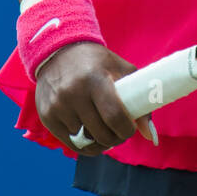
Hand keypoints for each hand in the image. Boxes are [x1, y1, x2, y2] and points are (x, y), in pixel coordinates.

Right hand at [34, 42, 157, 154]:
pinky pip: (70, 143)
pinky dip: (83, 144)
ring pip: (85, 141)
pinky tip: (89, 134)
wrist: (59, 51)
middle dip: (115, 138)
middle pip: (101, 134)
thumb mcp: (121, 70)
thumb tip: (149, 135)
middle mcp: (73, 93)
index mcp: (95, 79)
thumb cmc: (97, 62)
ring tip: (104, 131)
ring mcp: (58, 106)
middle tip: (118, 132)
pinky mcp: (47, 116)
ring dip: (98, 142)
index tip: (130, 128)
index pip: (114, 116)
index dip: (127, 129)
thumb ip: (139, 99)